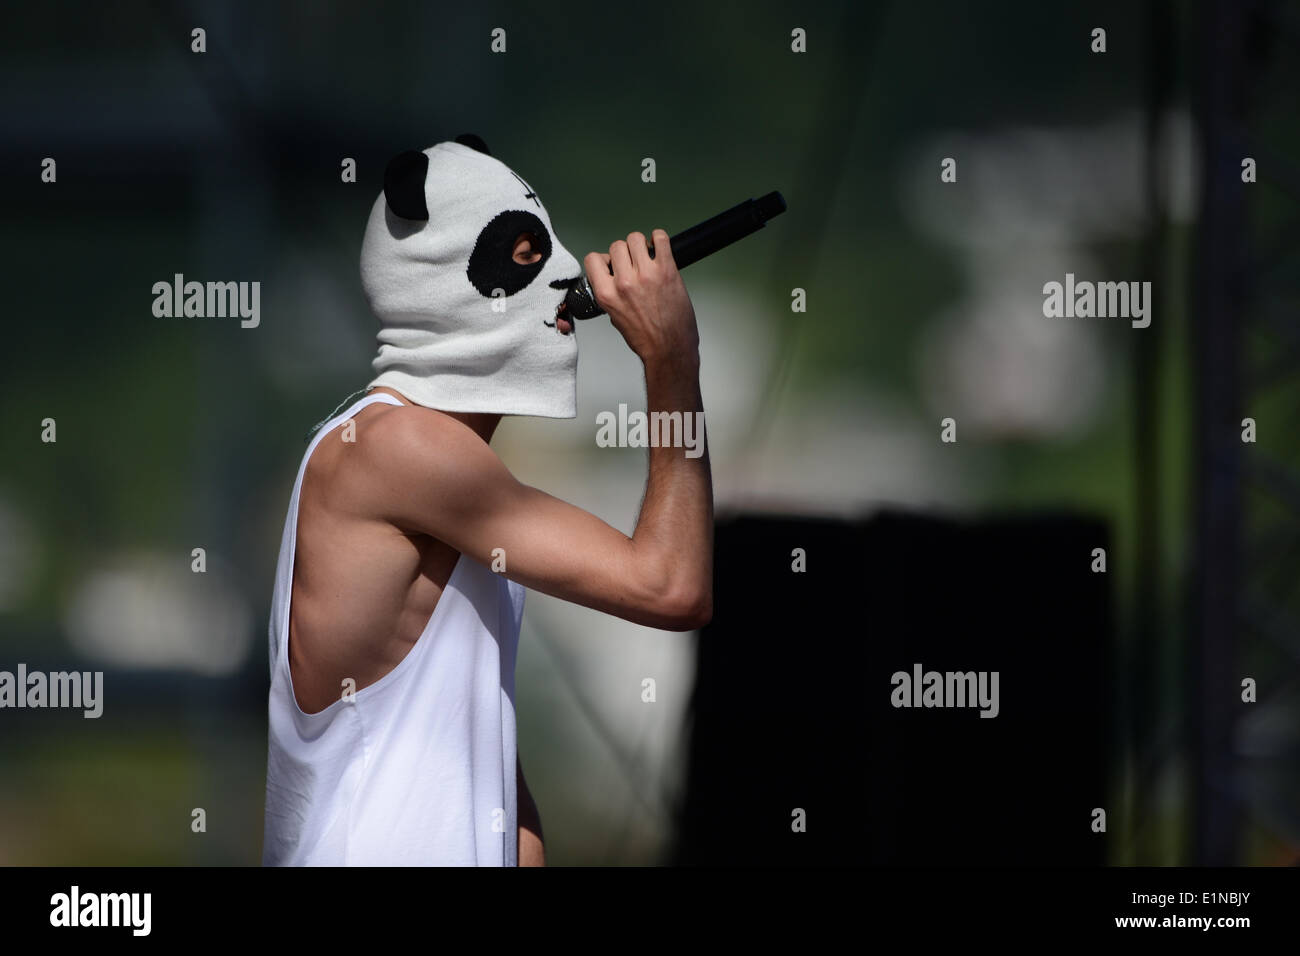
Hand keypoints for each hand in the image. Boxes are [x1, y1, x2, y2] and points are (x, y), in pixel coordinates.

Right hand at [583, 230, 698, 365]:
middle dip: (625, 253)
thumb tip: (612, 274)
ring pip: (635, 238)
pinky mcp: (667, 270)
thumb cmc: (645, 338)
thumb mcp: (614, 317)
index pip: (593, 259)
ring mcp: (646, 274)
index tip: (612, 264)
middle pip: (616, 246)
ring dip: (641, 245)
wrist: (669, 348)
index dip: (603, 259)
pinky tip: (659, 248)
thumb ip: (610, 293)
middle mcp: (624, 282)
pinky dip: (659, 238)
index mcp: (607, 294)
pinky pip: (660, 239)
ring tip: (647, 257)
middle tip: (634, 264)